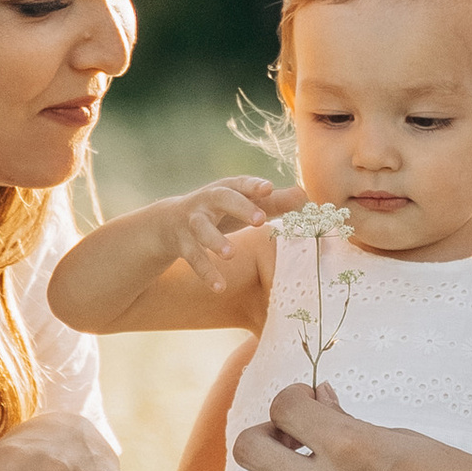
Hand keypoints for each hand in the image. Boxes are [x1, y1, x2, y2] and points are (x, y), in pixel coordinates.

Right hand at [154, 176, 303, 293]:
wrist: (167, 223)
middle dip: (241, 207)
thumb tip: (304, 196)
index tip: (269, 189)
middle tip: (261, 220)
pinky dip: (206, 272)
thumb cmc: (218, 212)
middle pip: (223, 198)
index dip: (254, 185)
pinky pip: (194, 258)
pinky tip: (220, 287)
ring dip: (215, 240)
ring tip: (230, 254)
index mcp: (227, 189)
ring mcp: (192, 222)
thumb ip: (273, 202)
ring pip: (201, 229)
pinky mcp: (182, 244)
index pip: (242, 183)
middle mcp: (207, 201)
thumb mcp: (243, 205)